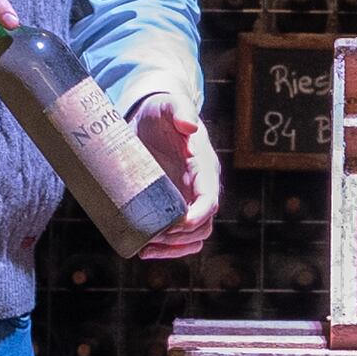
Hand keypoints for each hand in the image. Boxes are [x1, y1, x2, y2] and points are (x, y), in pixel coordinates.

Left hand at [134, 100, 218, 260]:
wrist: (150, 117)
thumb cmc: (161, 111)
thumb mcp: (168, 105)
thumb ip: (179, 109)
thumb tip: (190, 126)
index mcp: (204, 168)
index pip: (210, 200)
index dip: (197, 217)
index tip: (176, 226)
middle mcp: (200, 188)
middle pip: (203, 226)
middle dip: (179, 238)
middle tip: (150, 238)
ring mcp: (187, 200)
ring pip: (193, 237)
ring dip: (173, 249)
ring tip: (146, 249)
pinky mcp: (173, 207)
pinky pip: (180, 237)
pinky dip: (168, 249)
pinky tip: (146, 250)